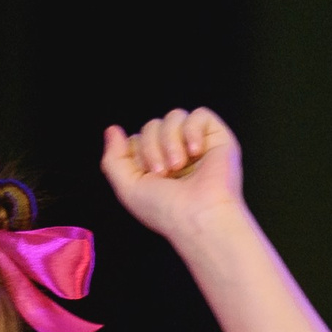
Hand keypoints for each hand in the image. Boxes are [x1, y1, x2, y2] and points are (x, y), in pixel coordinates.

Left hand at [100, 108, 246, 241]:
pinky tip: (195, 151)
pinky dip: (192, 130)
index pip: (137, 139)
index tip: (145, 174)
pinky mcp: (218, 140)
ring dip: (170, 141)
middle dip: (151, 147)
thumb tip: (112, 129)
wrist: (198, 217)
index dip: (136, 151)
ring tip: (178, 166)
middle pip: (153, 125)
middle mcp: (176, 155)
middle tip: (162, 173)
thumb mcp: (126, 188)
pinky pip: (200, 114)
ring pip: (174, 117)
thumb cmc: (167, 211)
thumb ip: (113, 158)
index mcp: (156, 168)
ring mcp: (197, 147)